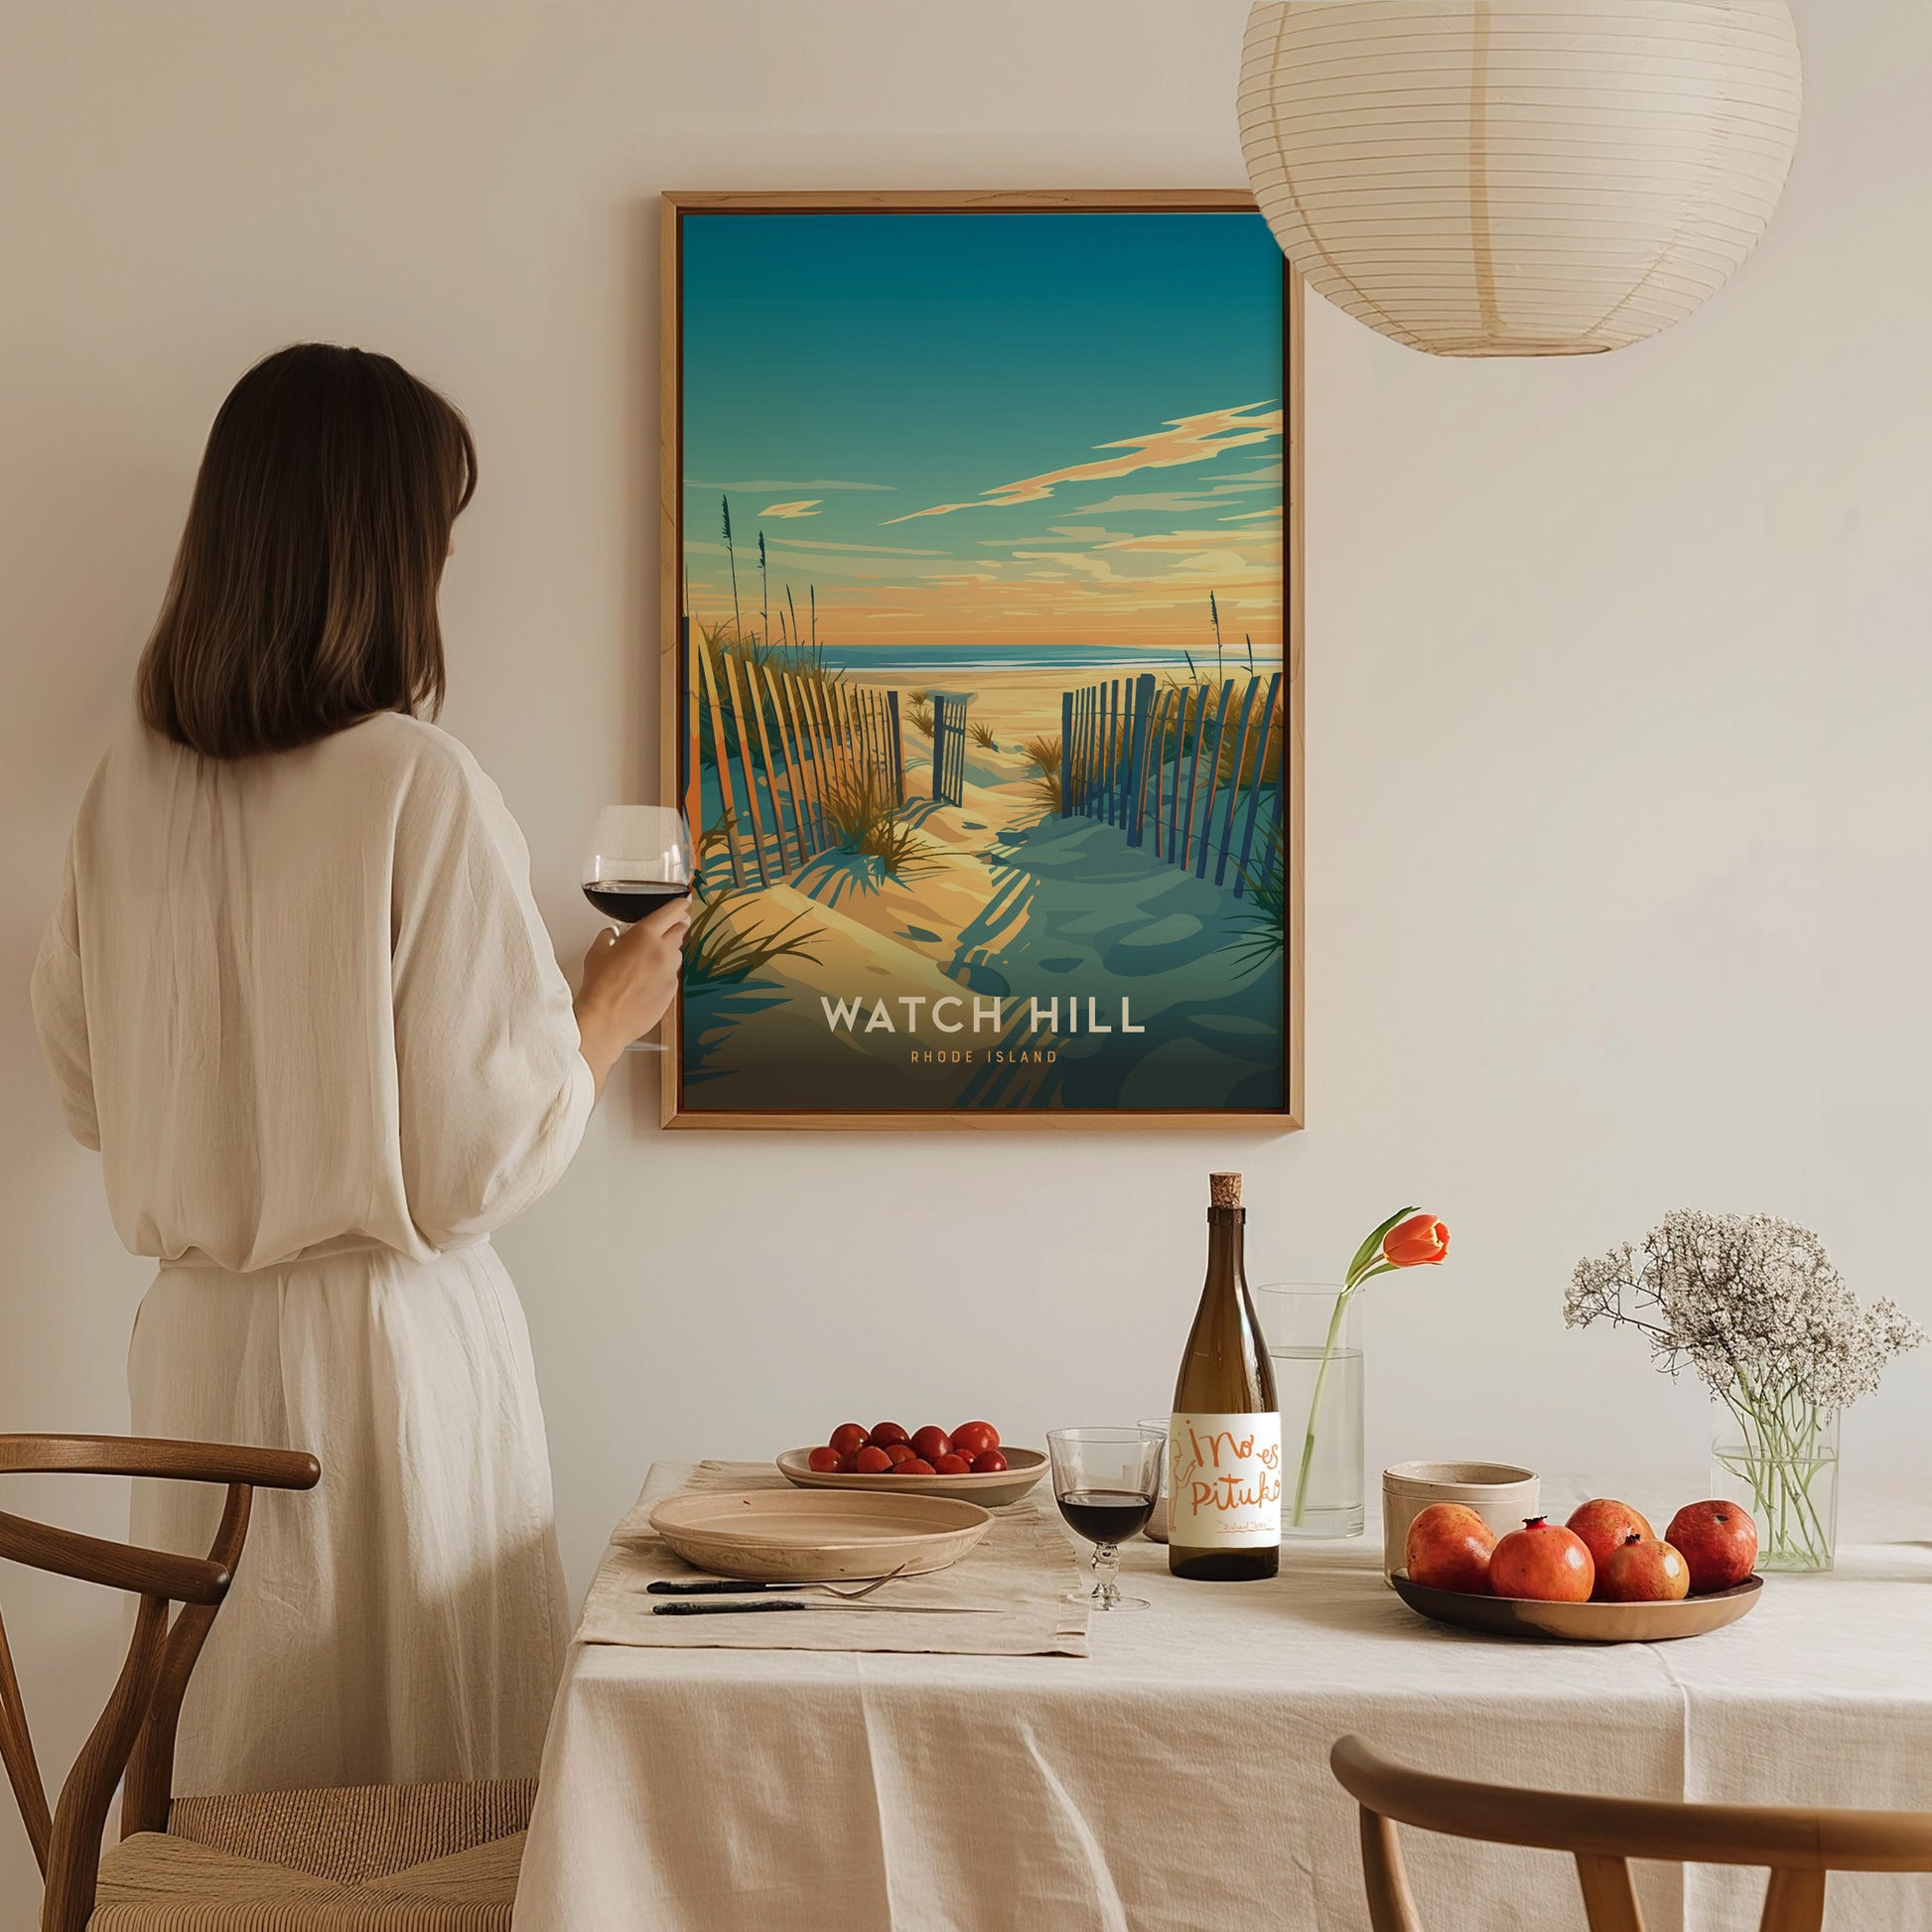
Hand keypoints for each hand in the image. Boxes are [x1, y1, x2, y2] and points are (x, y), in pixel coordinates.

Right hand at [574, 894, 691, 1094]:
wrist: (605, 1020)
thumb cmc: (600, 987)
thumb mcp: (597, 951)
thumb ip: (609, 937)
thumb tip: (612, 935)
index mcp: (645, 935)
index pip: (673, 911)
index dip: (680, 905)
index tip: (683, 903)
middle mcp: (663, 952)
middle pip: (680, 931)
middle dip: (673, 929)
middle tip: (663, 932)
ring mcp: (670, 973)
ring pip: (676, 956)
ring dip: (667, 954)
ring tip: (646, 964)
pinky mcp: (672, 992)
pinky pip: (672, 977)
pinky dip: (663, 976)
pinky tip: (645, 984)